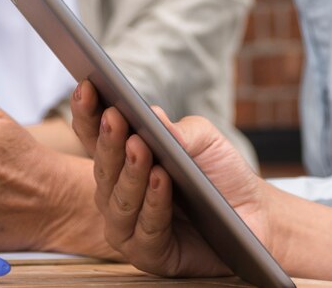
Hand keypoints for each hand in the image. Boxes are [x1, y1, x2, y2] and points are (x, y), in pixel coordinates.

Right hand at [71, 80, 269, 276]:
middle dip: (107, 140)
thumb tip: (152, 115)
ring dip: (129, 172)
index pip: (93, 136)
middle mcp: (115, 192)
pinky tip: (161, 180)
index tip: (87, 86)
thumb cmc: (219, 172)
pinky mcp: (147, 254)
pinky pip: (145, 228)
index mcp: (120, 160)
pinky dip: (153, 203)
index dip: (86, 112)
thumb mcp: (204, 140)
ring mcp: (127, 225)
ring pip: (118, 199)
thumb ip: (178, 129)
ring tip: (140, 147)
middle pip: (101, 166)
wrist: (255, 215)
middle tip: (114, 116)